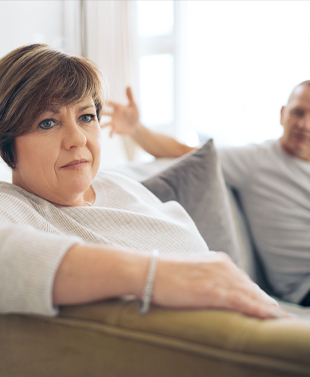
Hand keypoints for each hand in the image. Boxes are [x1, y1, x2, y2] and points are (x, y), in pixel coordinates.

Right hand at [101, 87, 139, 136]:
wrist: (136, 125)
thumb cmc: (134, 113)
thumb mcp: (133, 105)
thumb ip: (130, 96)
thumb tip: (128, 86)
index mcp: (117, 107)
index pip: (109, 103)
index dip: (104, 101)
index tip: (97, 99)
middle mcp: (113, 114)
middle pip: (104, 112)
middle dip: (99, 112)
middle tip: (91, 111)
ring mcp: (113, 122)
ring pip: (104, 123)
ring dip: (101, 124)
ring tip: (97, 126)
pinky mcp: (115, 129)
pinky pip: (111, 131)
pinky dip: (111, 133)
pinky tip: (110, 136)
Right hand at [153, 252, 287, 318]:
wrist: (148, 270)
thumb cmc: (165, 273)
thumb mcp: (193, 271)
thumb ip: (209, 277)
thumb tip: (218, 291)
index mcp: (218, 260)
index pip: (244, 280)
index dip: (255, 295)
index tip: (264, 306)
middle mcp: (223, 265)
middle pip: (251, 287)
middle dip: (263, 302)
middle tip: (273, 315)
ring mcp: (218, 277)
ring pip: (250, 294)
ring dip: (265, 308)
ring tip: (277, 318)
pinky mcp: (211, 290)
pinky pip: (242, 301)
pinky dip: (257, 310)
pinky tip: (267, 317)